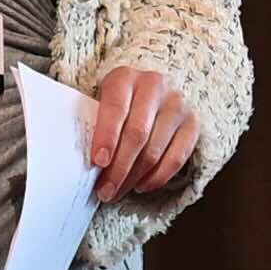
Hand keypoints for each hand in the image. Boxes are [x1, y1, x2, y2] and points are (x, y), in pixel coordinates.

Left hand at [82, 64, 201, 204]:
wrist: (149, 91)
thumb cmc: (115, 104)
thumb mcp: (98, 102)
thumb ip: (91, 123)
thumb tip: (78, 162)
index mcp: (125, 77)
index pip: (116, 108)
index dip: (106, 137)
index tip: (97, 162)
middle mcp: (154, 86)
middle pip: (137, 133)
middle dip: (118, 167)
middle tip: (105, 190)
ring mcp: (177, 104)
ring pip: (156, 149)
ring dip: (134, 177)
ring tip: (117, 192)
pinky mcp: (192, 123)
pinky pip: (177, 157)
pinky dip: (158, 176)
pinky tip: (141, 186)